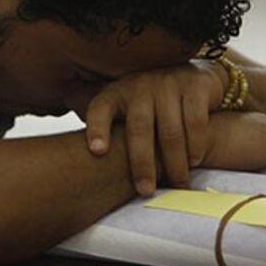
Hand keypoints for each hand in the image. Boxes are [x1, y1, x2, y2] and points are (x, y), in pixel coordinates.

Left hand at [84, 61, 226, 194]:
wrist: (192, 74)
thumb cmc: (149, 103)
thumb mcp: (124, 108)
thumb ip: (102, 127)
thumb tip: (70, 159)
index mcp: (116, 93)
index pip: (99, 109)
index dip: (97, 128)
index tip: (97, 151)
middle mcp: (140, 86)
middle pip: (139, 128)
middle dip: (141, 163)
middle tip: (145, 191)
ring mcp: (168, 83)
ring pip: (170, 130)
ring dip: (174, 162)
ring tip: (177, 184)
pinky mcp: (195, 85)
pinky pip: (195, 120)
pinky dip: (196, 144)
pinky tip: (195, 160)